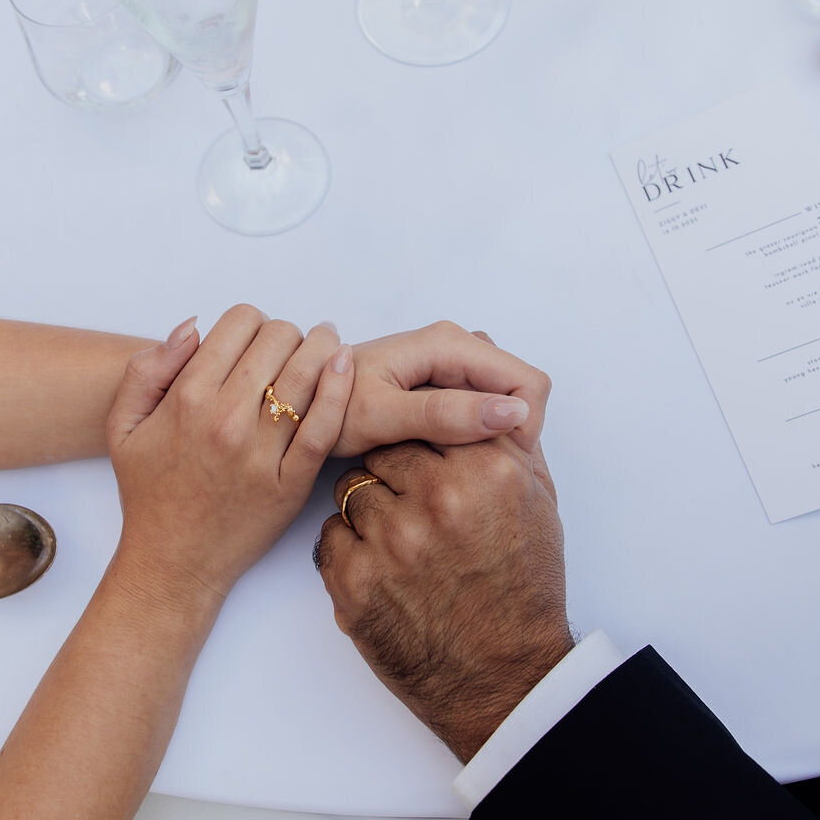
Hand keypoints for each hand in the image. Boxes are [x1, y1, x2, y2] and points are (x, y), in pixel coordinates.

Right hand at [107, 306, 353, 607]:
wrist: (172, 561)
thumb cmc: (149, 493)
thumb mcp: (124, 426)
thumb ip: (148, 368)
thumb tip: (193, 326)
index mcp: (187, 399)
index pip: (240, 322)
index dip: (251, 321)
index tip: (254, 340)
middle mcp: (226, 420)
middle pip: (279, 339)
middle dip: (287, 333)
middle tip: (288, 348)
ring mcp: (263, 453)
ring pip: (308, 371)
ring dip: (322, 346)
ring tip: (325, 344)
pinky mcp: (292, 482)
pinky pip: (326, 424)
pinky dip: (340, 387)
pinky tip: (344, 365)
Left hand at [315, 437, 572, 761]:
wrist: (504, 678)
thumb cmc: (523, 591)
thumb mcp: (538, 503)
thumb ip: (508, 443)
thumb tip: (486, 397)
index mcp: (485, 469)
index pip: (428, 420)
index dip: (425, 444)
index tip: (429, 463)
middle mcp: (436, 498)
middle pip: (384, 452)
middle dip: (394, 474)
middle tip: (414, 508)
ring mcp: (391, 540)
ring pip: (351, 490)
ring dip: (370, 512)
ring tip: (401, 544)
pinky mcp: (355, 581)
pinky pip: (331, 536)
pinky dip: (350, 551)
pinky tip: (383, 572)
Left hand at [334, 323, 549, 456]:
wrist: (292, 404)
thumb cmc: (325, 408)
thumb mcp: (382, 417)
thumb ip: (444, 414)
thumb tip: (511, 412)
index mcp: (448, 345)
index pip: (527, 382)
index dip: (525, 426)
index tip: (499, 465)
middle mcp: (454, 348)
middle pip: (519, 392)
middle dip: (512, 433)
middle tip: (477, 474)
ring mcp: (447, 367)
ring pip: (501, 405)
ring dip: (494, 437)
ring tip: (459, 470)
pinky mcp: (438, 387)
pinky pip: (480, 411)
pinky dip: (476, 437)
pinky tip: (447, 462)